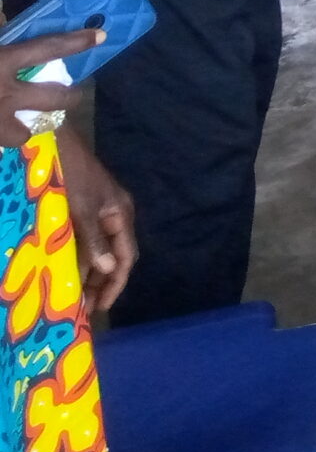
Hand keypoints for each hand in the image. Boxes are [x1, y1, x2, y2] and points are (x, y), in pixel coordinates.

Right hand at [0, 29, 95, 128]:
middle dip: (69, 97)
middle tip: (74, 95)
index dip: (76, 43)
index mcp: (2, 61)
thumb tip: (12, 30)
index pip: (48, 48)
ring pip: (24, 133)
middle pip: (54, 98)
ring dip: (24, 128)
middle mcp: (5, 93)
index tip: (100, 36)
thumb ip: (3, 38)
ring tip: (19, 122)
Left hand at [52, 127, 135, 313]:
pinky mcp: (81, 212)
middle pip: (112, 257)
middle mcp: (113, 217)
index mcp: (121, 214)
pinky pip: (83, 242)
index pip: (126, 256)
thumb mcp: (82, 208)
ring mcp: (97, 214)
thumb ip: (95, 239)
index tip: (101, 306)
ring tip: (73, 295)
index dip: (116, 282)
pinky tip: (64, 271)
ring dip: (87, 273)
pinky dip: (76, 258)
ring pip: (97, 251)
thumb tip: (107, 268)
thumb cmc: (71, 175)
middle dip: (101, 282)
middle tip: (83, 307)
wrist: (54, 144)